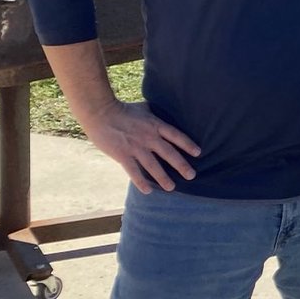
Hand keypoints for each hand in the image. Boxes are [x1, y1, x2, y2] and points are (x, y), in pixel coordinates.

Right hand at [82, 99, 198, 193]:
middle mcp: (149, 137)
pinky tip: (148, 191)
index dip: (188, 144)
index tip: (198, 153)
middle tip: (192, 175)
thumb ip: (156, 113)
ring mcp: (136, 147)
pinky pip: (134, 172)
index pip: (176, 136)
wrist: (101, 113)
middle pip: (169, 153)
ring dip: (163, 178)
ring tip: (172, 187)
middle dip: (182, 165)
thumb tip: (166, 110)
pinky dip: (141, 182)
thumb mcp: (144, 108)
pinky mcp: (123, 155)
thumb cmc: (123, 109)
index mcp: (155, 124)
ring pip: (154, 166)